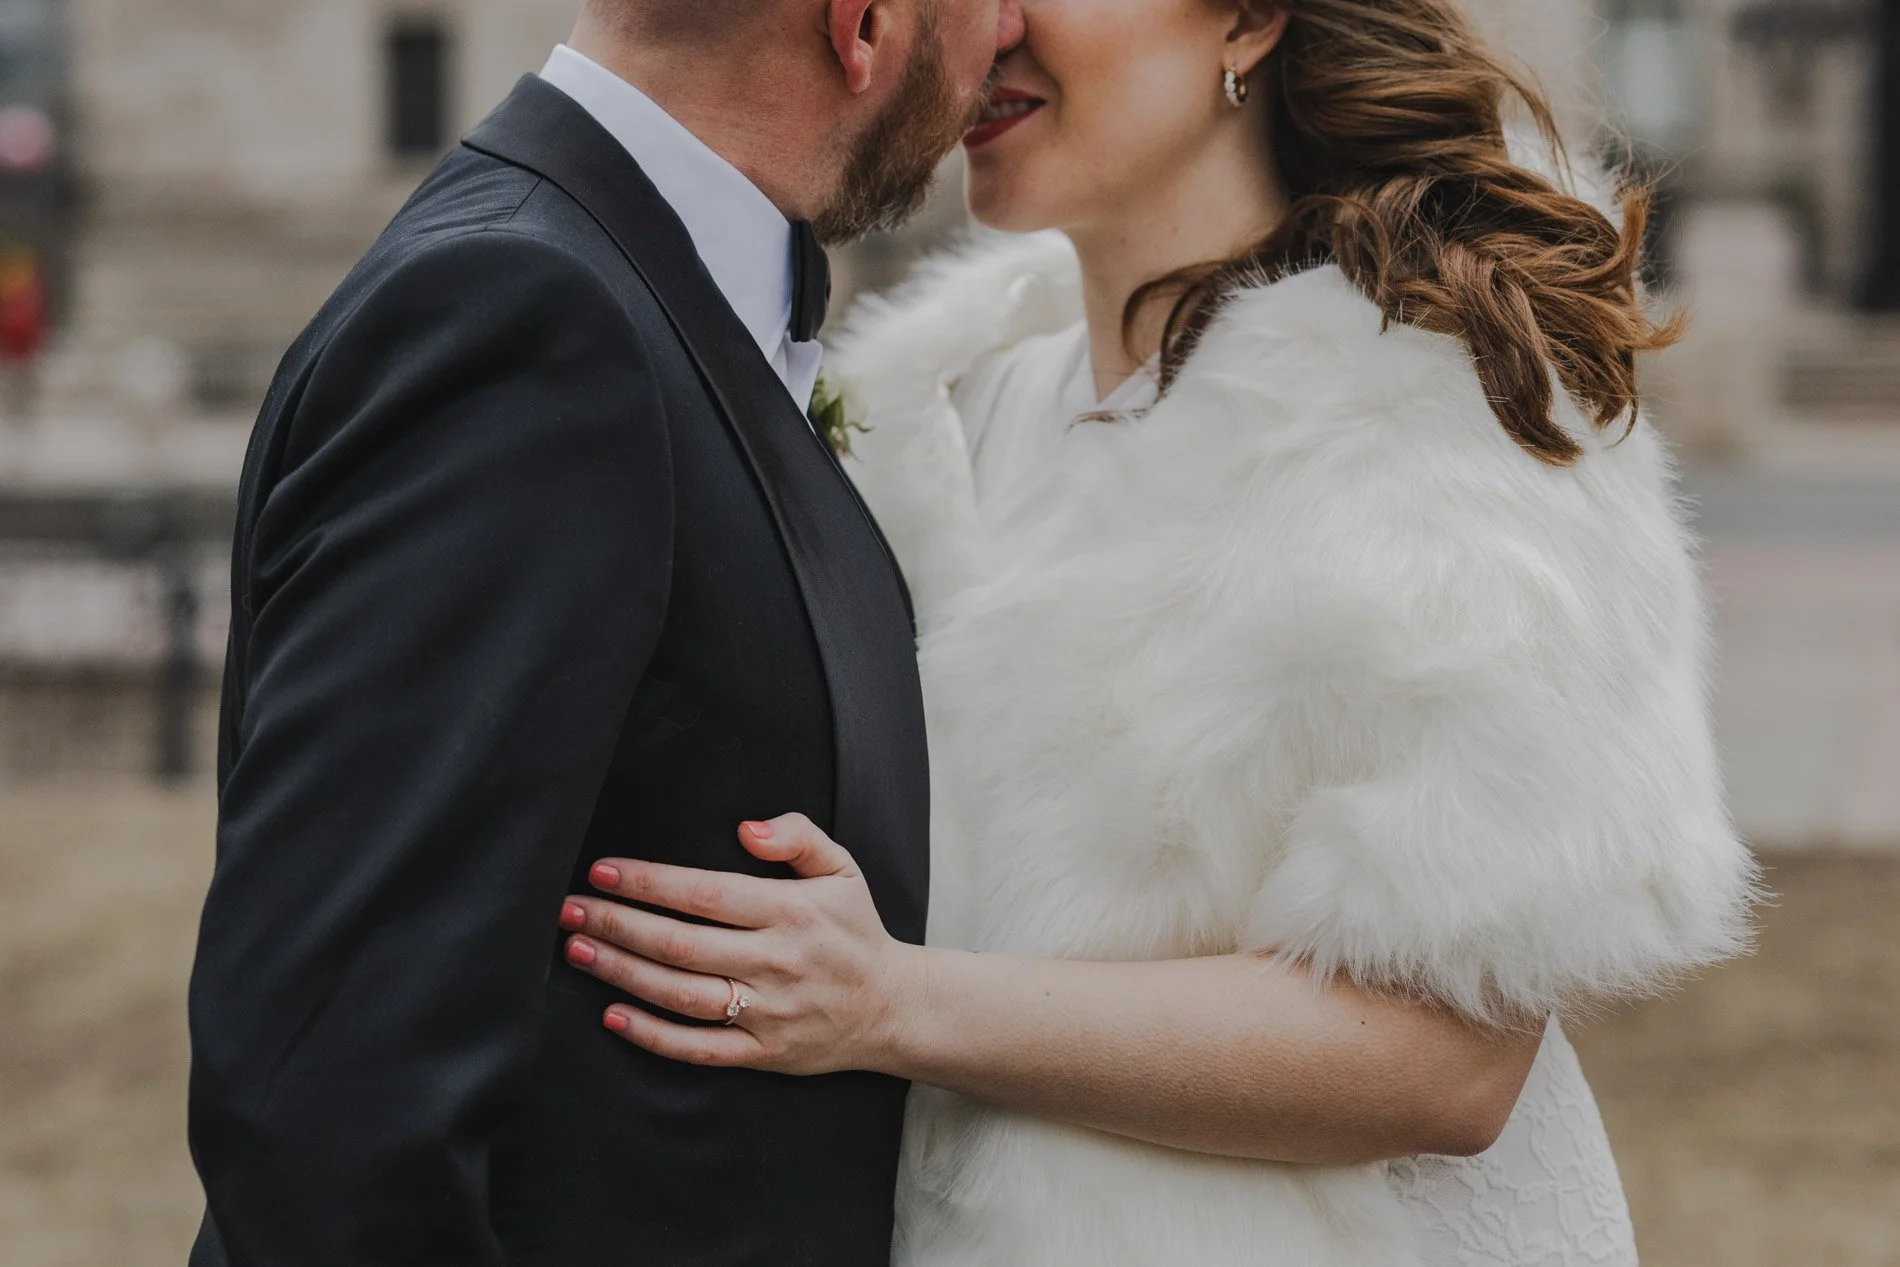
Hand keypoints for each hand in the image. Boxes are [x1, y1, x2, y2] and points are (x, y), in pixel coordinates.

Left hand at [558, 814, 922, 1075]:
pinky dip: (652, 1034)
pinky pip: (698, 1048)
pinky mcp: (763, 1053)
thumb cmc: (855, 931)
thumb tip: (746, 828)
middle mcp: (776, 962)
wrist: (893, 1007)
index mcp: (792, 912)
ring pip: (681, 994)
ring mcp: (768, 1013)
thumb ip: (798, 836)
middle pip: (681, 944)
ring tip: (578, 949)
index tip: (604, 871)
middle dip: (618, 923)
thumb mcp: (842, 869)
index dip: (649, 882)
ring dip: (623, 972)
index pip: (706, 894)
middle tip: (570, 909)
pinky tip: (613, 1013)